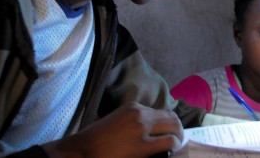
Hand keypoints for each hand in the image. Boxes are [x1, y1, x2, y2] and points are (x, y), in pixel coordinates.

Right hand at [42, 101, 183, 157]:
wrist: (80, 151)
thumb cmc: (94, 140)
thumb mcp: (117, 121)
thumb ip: (133, 122)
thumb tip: (150, 132)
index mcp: (133, 107)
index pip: (161, 112)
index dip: (168, 124)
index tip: (169, 132)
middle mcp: (141, 114)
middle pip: (171, 118)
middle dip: (178, 129)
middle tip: (179, 140)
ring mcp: (142, 129)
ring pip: (174, 128)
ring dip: (178, 137)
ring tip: (177, 146)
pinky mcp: (143, 145)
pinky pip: (168, 143)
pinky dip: (174, 147)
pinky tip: (171, 152)